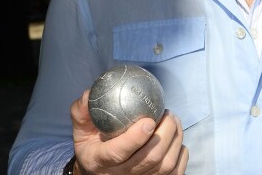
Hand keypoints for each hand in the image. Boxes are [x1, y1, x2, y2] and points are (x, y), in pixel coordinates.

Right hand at [70, 90, 187, 173]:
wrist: (97, 169)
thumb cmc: (92, 143)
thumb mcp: (81, 127)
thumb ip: (82, 110)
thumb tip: (89, 94)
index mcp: (99, 160)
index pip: (118, 153)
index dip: (135, 138)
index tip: (149, 120)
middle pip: (149, 158)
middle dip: (164, 133)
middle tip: (168, 113)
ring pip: (165, 165)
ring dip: (175, 139)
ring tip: (173, 120)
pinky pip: (175, 172)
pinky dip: (181, 153)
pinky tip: (176, 138)